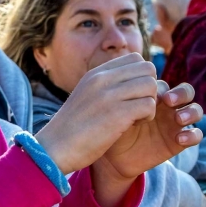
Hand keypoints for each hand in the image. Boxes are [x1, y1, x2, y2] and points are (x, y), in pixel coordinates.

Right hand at [36, 53, 159, 173]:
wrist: (54, 148)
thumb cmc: (72, 128)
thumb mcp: (86, 96)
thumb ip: (104, 86)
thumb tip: (130, 81)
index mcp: (96, 73)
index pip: (134, 58)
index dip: (141, 76)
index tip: (132, 95)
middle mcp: (102, 79)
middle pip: (147, 69)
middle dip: (149, 88)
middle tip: (138, 106)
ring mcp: (109, 95)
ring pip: (151, 85)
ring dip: (150, 103)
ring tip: (136, 117)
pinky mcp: (116, 115)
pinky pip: (149, 105)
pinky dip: (148, 116)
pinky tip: (133, 125)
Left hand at [97, 81, 202, 180]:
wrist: (114, 158)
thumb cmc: (113, 129)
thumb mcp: (117, 113)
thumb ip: (126, 100)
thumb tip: (135, 89)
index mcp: (152, 96)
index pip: (164, 84)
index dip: (159, 87)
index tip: (148, 94)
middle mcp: (167, 107)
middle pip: (186, 91)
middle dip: (182, 93)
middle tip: (169, 100)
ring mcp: (175, 124)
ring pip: (196, 110)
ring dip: (191, 111)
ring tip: (179, 119)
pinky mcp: (179, 141)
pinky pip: (196, 135)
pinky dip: (193, 135)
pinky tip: (180, 139)